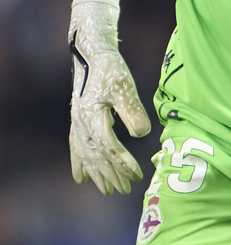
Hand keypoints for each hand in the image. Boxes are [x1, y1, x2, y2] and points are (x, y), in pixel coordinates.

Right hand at [69, 1, 150, 194]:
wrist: (92, 53)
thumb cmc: (110, 68)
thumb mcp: (125, 87)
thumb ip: (132, 112)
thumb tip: (141, 135)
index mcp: (94, 117)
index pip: (109, 148)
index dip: (123, 163)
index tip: (137, 175)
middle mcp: (82, 123)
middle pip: (97, 156)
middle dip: (111, 175)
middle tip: (125, 190)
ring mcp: (78, 122)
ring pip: (86, 154)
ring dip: (97, 173)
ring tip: (106, 191)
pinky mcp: (79, 118)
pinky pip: (76, 147)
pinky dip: (78, 164)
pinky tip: (80, 178)